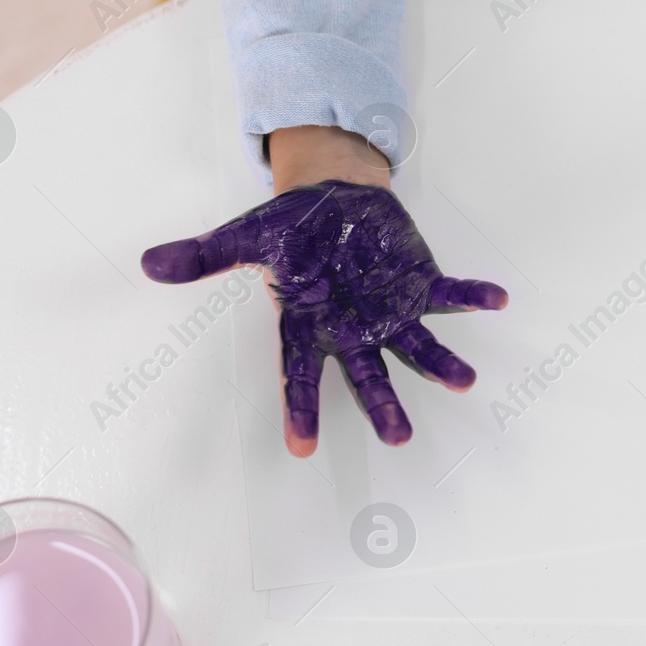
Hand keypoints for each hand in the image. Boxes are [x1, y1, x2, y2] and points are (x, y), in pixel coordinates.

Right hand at [141, 127, 506, 453]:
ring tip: (465, 380)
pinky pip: (449, 296)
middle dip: (383, 406)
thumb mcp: (246, 237)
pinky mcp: (419, 285)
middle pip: (368, 375)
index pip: (301, 373)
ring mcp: (389, 311)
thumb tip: (149, 264)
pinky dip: (471, 298)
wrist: (333, 198)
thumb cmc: (290, 229)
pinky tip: (496, 301)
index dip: (301, 408)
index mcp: (309, 323)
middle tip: (398, 437)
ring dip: (441, 364)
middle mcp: (352, 328)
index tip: (302, 446)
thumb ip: (204, 256)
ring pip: (416, 347)